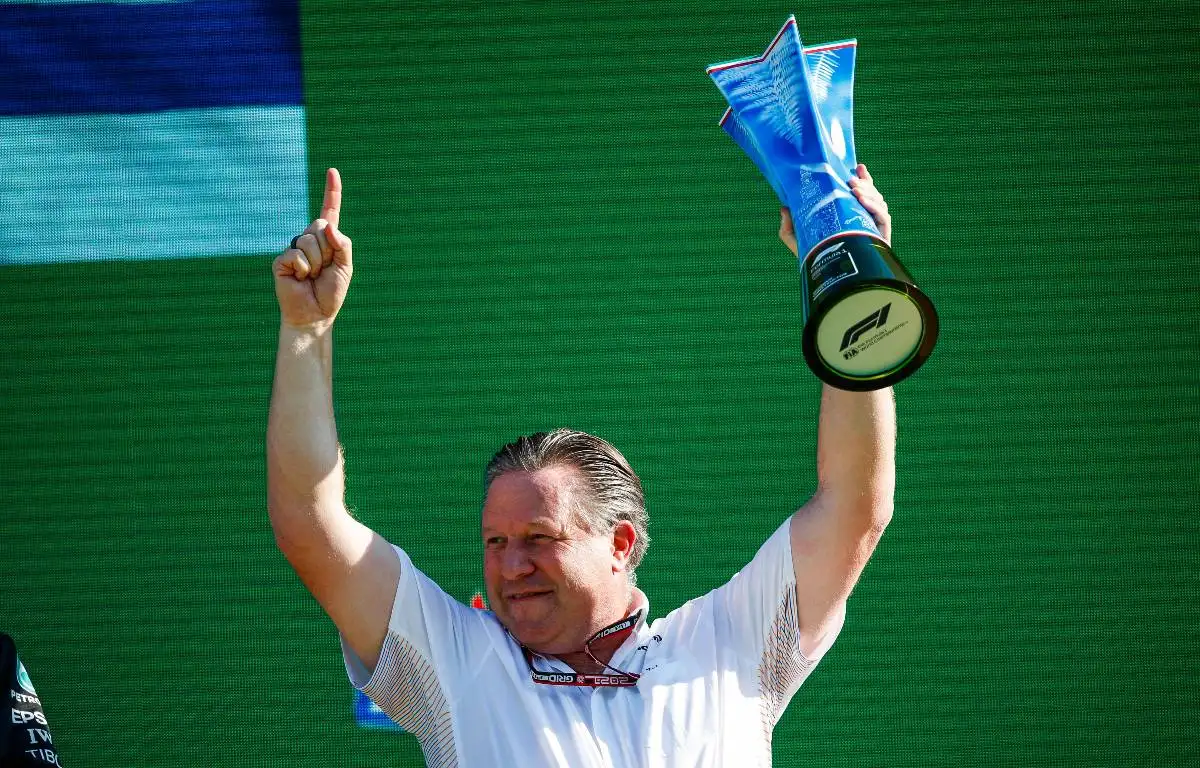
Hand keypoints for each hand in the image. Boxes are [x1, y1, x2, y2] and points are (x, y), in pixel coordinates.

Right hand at [273, 168, 352, 329]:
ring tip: (313, 276)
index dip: (332, 192)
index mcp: (327, 239)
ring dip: (317, 262)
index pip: (329, 211)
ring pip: (309, 240)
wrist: (315, 314)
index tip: (333, 171)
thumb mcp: (346, 266)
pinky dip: (304, 269)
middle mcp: (309, 239)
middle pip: (320, 225)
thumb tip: (328, 225)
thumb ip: (342, 243)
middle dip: (328, 248)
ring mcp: (294, 248)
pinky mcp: (282, 260)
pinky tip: (300, 279)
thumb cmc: (331, 292)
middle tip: (325, 269)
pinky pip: (297, 254)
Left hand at [779, 163, 891, 255]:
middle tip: (851, 179)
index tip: (857, 167)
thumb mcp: (797, 242)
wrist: (830, 283)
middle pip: (872, 196)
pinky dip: (875, 207)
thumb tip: (784, 208)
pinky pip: (884, 218)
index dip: (863, 179)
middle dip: (864, 184)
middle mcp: (864, 222)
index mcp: (851, 217)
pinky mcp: (881, 239)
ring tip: (854, 189)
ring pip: (879, 203)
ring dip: (869, 192)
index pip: (861, 195)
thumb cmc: (815, 262)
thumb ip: (788, 226)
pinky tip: (862, 201)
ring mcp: (874, 230)